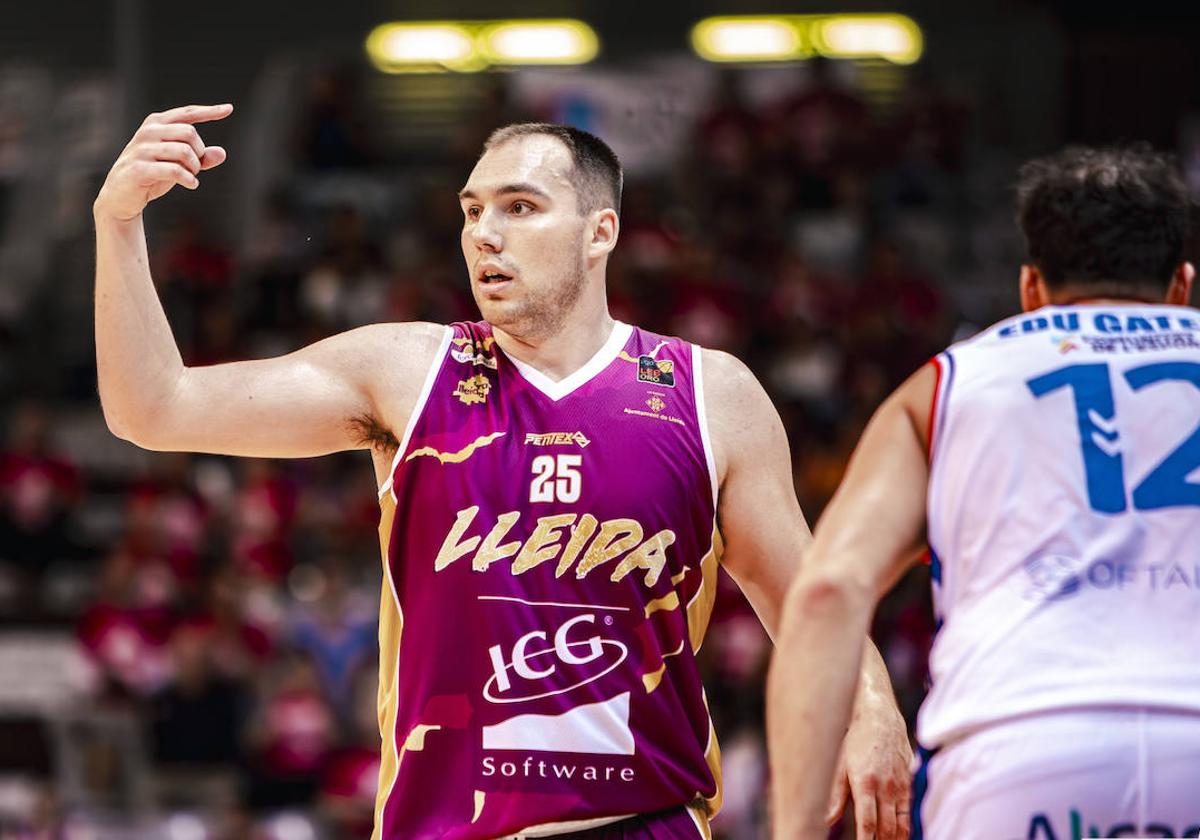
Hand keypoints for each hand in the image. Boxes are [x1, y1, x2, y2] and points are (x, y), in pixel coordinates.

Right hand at [94, 103, 232, 220]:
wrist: (121, 196)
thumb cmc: (152, 175)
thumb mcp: (178, 164)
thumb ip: (200, 158)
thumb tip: (221, 153)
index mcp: (156, 124)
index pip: (187, 113)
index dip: (209, 111)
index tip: (229, 109)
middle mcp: (148, 132)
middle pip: (190, 133)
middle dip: (200, 152)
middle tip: (197, 167)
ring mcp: (142, 149)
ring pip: (184, 151)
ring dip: (195, 167)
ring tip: (192, 177)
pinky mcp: (139, 168)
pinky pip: (174, 170)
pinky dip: (189, 179)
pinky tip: (192, 184)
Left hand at [826, 706, 912, 839]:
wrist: (880, 717)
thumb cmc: (856, 740)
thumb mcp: (840, 764)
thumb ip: (835, 795)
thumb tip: (826, 819)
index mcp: (865, 783)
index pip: (867, 823)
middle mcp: (885, 787)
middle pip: (886, 828)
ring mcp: (899, 786)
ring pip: (900, 824)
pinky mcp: (908, 783)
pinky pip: (908, 812)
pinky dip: (904, 828)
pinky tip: (898, 836)